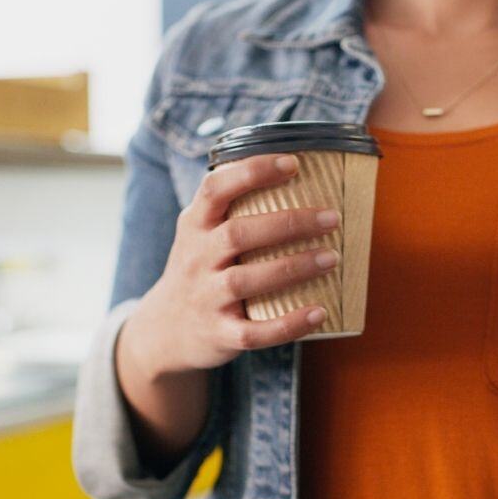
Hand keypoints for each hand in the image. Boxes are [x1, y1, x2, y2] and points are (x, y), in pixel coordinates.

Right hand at [124, 153, 339, 377]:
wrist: (165, 330)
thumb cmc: (201, 270)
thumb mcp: (201, 233)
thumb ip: (233, 208)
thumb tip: (300, 174)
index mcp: (195, 226)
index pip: (215, 189)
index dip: (252, 172)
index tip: (292, 163)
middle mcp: (197, 258)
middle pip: (238, 234)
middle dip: (288, 223)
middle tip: (331, 218)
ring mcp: (206, 298)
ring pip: (247, 280)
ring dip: (293, 267)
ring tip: (332, 258)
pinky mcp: (220, 334)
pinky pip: (255, 332)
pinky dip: (289, 324)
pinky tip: (319, 312)